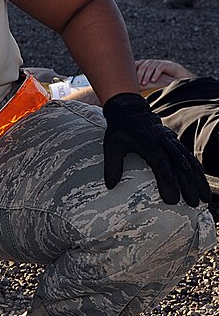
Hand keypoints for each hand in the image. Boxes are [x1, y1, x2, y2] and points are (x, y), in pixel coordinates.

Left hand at [103, 92, 209, 206]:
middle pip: (180, 166)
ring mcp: (172, 142)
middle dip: (188, 186)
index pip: (161, 165)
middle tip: (193, 204)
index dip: (168, 183)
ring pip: (189, 163)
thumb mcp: (112, 146)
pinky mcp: (176, 143)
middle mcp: (164, 143)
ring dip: (198, 181)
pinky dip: (198, 172)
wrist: (131, 111)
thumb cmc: (120, 131)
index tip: (172, 200)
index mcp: (149, 144)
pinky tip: (203, 184)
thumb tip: (110, 186)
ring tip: (204, 199)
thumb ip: (112, 165)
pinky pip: (190, 158)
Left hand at [134, 59, 193, 88]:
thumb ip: (140, 78)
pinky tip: (153, 81)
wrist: (172, 70)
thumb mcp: (148, 75)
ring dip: (146, 76)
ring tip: (144, 84)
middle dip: (139, 76)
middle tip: (136, 84)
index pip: (135, 65)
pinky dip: (155, 75)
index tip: (128, 79)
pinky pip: (159, 69)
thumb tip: (130, 87)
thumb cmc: (157, 75)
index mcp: (144, 63)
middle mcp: (149, 62)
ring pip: (150, 68)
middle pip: (142, 67)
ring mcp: (157, 62)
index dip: (132, 71)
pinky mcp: (164, 64)